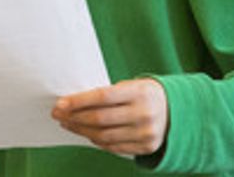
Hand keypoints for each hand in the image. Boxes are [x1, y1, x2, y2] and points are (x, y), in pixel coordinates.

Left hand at [52, 78, 167, 156]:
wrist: (176, 110)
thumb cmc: (144, 94)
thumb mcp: (131, 86)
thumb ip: (108, 94)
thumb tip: (73, 103)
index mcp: (139, 92)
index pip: (102, 97)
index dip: (78, 101)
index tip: (60, 104)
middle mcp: (144, 113)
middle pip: (100, 119)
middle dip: (74, 117)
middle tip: (58, 114)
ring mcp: (146, 132)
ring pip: (104, 135)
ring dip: (81, 130)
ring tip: (68, 124)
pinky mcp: (147, 147)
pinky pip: (115, 147)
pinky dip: (97, 141)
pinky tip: (86, 134)